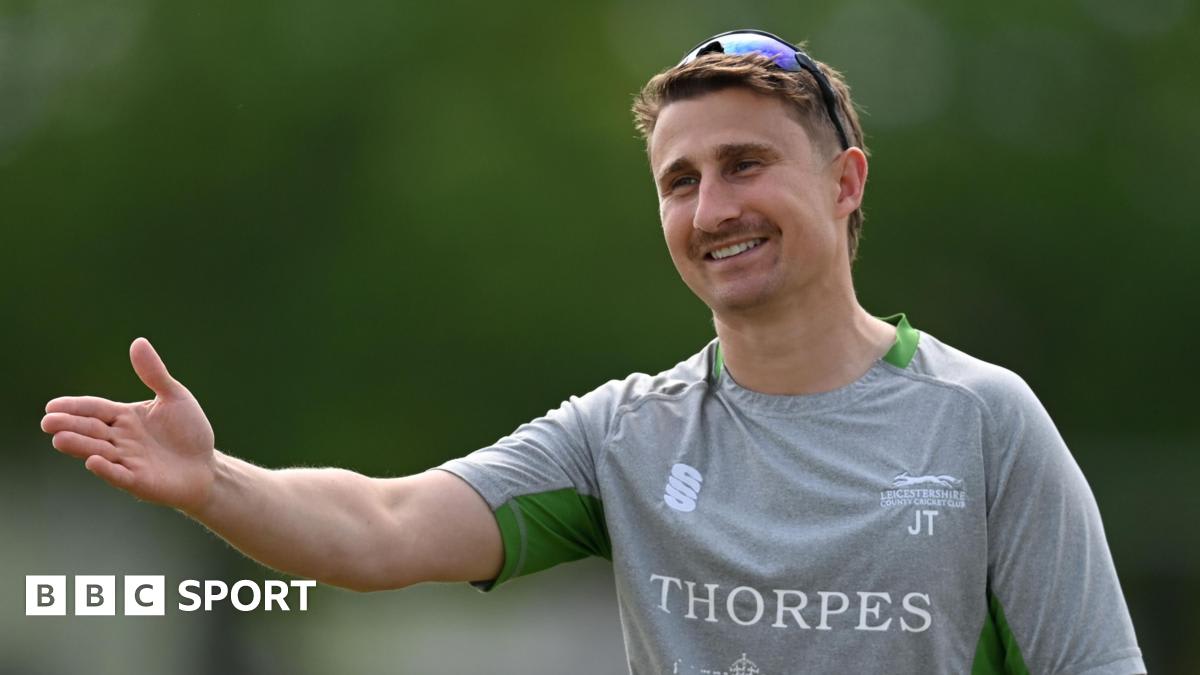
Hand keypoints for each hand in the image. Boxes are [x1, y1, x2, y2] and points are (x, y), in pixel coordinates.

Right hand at [41, 338, 216, 513]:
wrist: (206, 467)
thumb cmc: (189, 431)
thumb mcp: (175, 397)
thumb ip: (154, 374)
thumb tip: (138, 341)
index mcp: (124, 417)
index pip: (94, 409)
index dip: (74, 407)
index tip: (51, 406)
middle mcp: (120, 439)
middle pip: (90, 430)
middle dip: (69, 426)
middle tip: (47, 422)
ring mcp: (127, 460)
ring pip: (99, 451)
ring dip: (80, 446)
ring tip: (59, 439)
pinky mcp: (138, 480)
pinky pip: (119, 475)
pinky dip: (106, 469)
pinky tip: (93, 462)